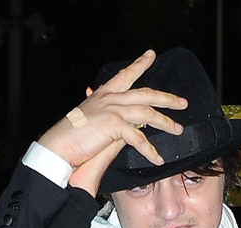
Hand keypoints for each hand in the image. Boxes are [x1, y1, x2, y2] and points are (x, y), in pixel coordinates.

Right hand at [36, 50, 186, 194]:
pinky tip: (157, 158)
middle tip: (182, 103)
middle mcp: (110, 98)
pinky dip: (149, 150)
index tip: (151, 55)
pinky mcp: (113, 125)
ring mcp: (112, 109)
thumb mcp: (90, 119)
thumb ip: (108, 117)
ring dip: (165, 123)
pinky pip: (138, 138)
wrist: (58, 146)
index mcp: (104, 94)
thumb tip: (124, 124)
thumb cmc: (71, 137)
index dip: (140, 64)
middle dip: (167, 98)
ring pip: (147, 113)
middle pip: (145, 93)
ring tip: (177, 130)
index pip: (125, 75)